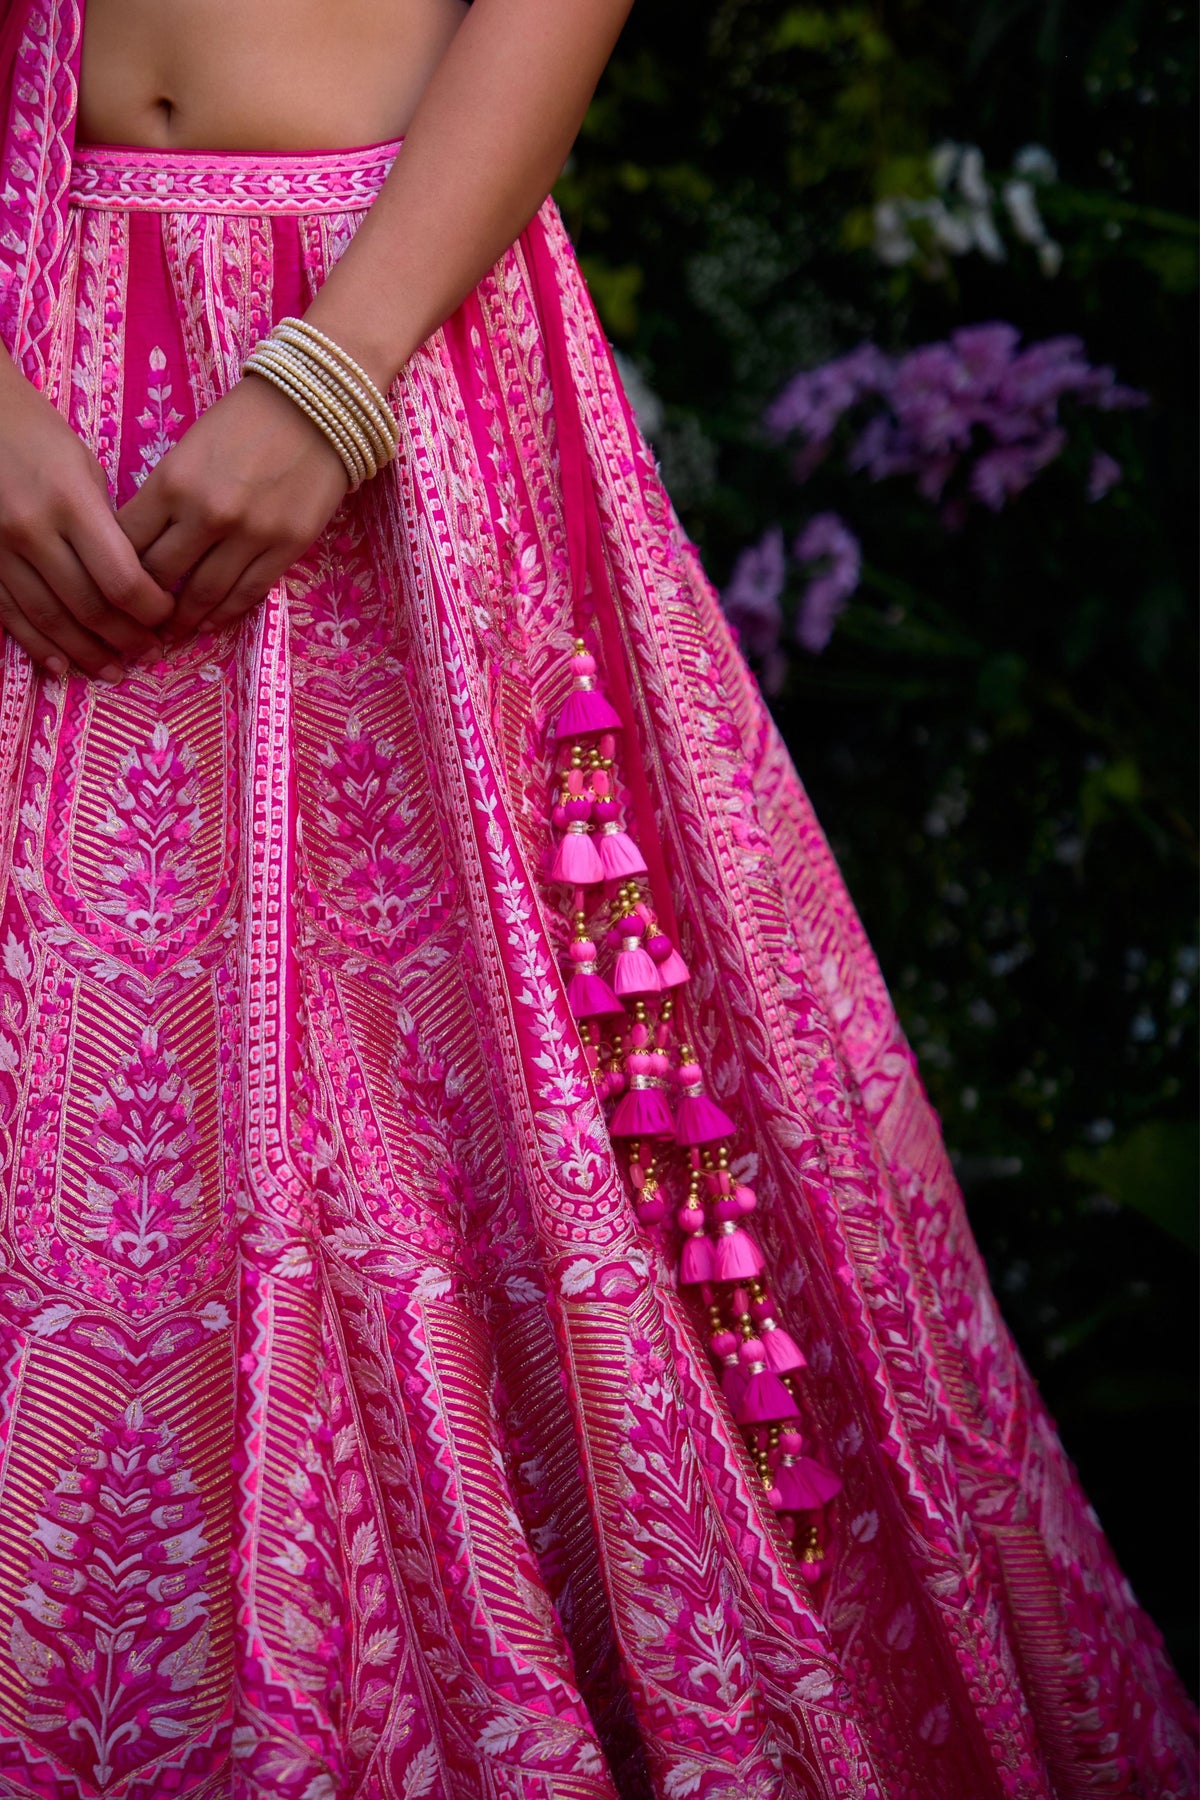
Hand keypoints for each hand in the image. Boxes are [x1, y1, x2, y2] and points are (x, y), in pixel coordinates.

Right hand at [0, 357, 172, 680]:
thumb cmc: (39, 437)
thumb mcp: (85, 469)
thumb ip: (109, 526)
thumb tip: (137, 582)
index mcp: (72, 502)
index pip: (122, 578)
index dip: (150, 610)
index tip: (167, 616)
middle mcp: (34, 530)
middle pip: (89, 606)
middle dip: (125, 637)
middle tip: (149, 651)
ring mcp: (0, 548)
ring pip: (51, 619)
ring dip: (86, 651)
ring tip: (113, 670)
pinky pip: (11, 615)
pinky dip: (38, 645)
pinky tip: (62, 666)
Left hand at [117, 375, 350, 648]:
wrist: (316, 406)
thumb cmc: (245, 420)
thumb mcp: (188, 449)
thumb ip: (166, 496)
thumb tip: (146, 545)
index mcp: (172, 483)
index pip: (127, 544)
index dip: (115, 568)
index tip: (115, 582)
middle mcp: (206, 514)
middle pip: (159, 577)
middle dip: (144, 601)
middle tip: (138, 617)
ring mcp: (249, 535)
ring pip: (203, 595)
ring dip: (184, 618)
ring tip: (173, 630)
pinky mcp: (286, 547)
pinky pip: (247, 593)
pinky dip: (225, 614)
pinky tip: (212, 621)